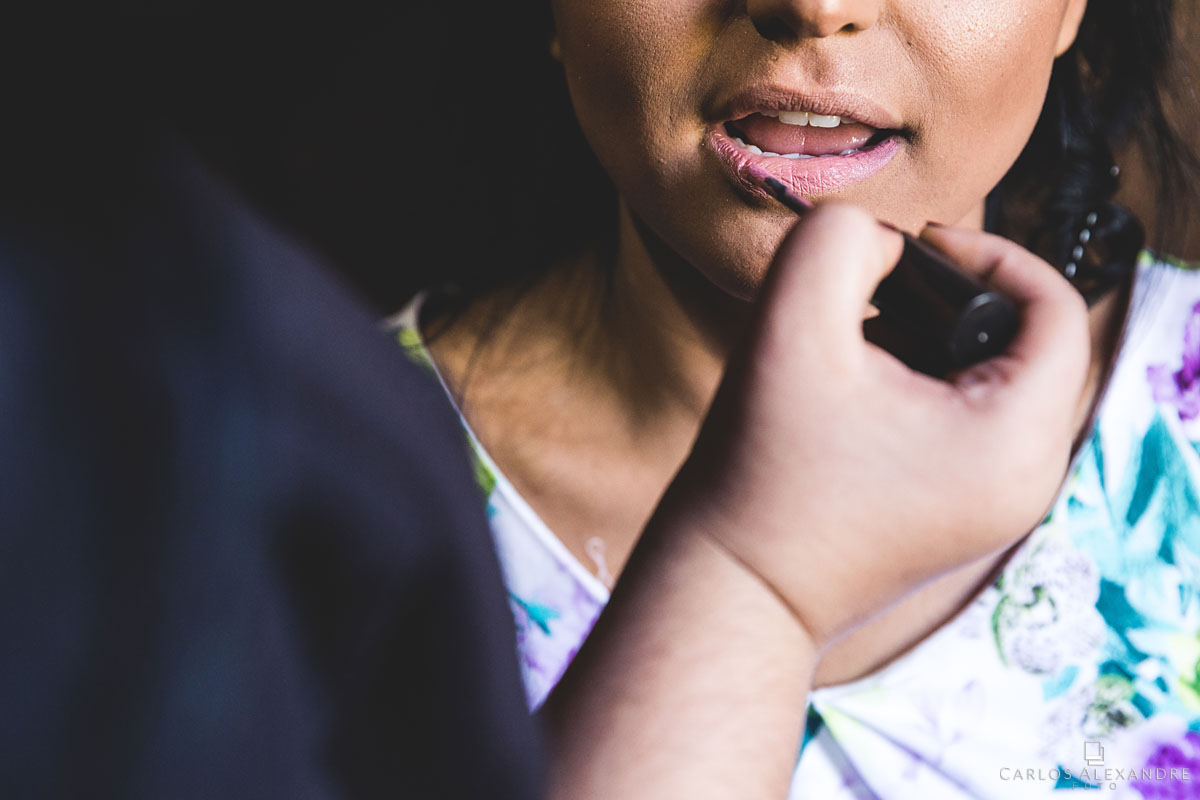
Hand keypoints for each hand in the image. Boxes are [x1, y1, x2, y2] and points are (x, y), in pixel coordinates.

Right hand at [658, 204, 1090, 649]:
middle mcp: (1025, 480)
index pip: (1054, 305)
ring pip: (994, 380)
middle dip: (950, 299)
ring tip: (860, 344)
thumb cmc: (761, 477)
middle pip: (1025, 341)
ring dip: (933, 341)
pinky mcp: (959, 516)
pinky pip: (969, 423)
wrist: (733, 589)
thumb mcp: (789, 327)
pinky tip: (860, 390)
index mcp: (1012, 438)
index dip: (990, 252)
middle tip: (875, 297)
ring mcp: (995, 506)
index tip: (914, 249)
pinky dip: (924, 387)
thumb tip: (879, 242)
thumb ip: (838, 241)